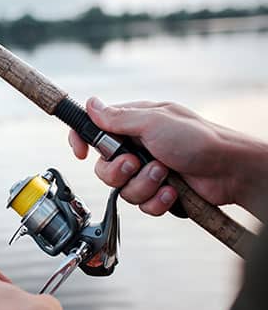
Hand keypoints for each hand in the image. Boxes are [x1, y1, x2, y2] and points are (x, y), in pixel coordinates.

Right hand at [69, 98, 267, 218]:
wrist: (229, 170)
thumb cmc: (198, 139)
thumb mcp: (154, 122)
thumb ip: (118, 118)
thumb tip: (91, 104)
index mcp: (132, 125)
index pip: (95, 131)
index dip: (82, 141)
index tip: (80, 152)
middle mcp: (136, 148)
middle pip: (104, 168)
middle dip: (118, 171)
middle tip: (136, 163)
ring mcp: (146, 171)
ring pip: (123, 189)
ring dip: (143, 185)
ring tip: (165, 174)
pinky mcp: (157, 191)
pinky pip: (142, 204)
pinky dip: (157, 200)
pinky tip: (173, 191)